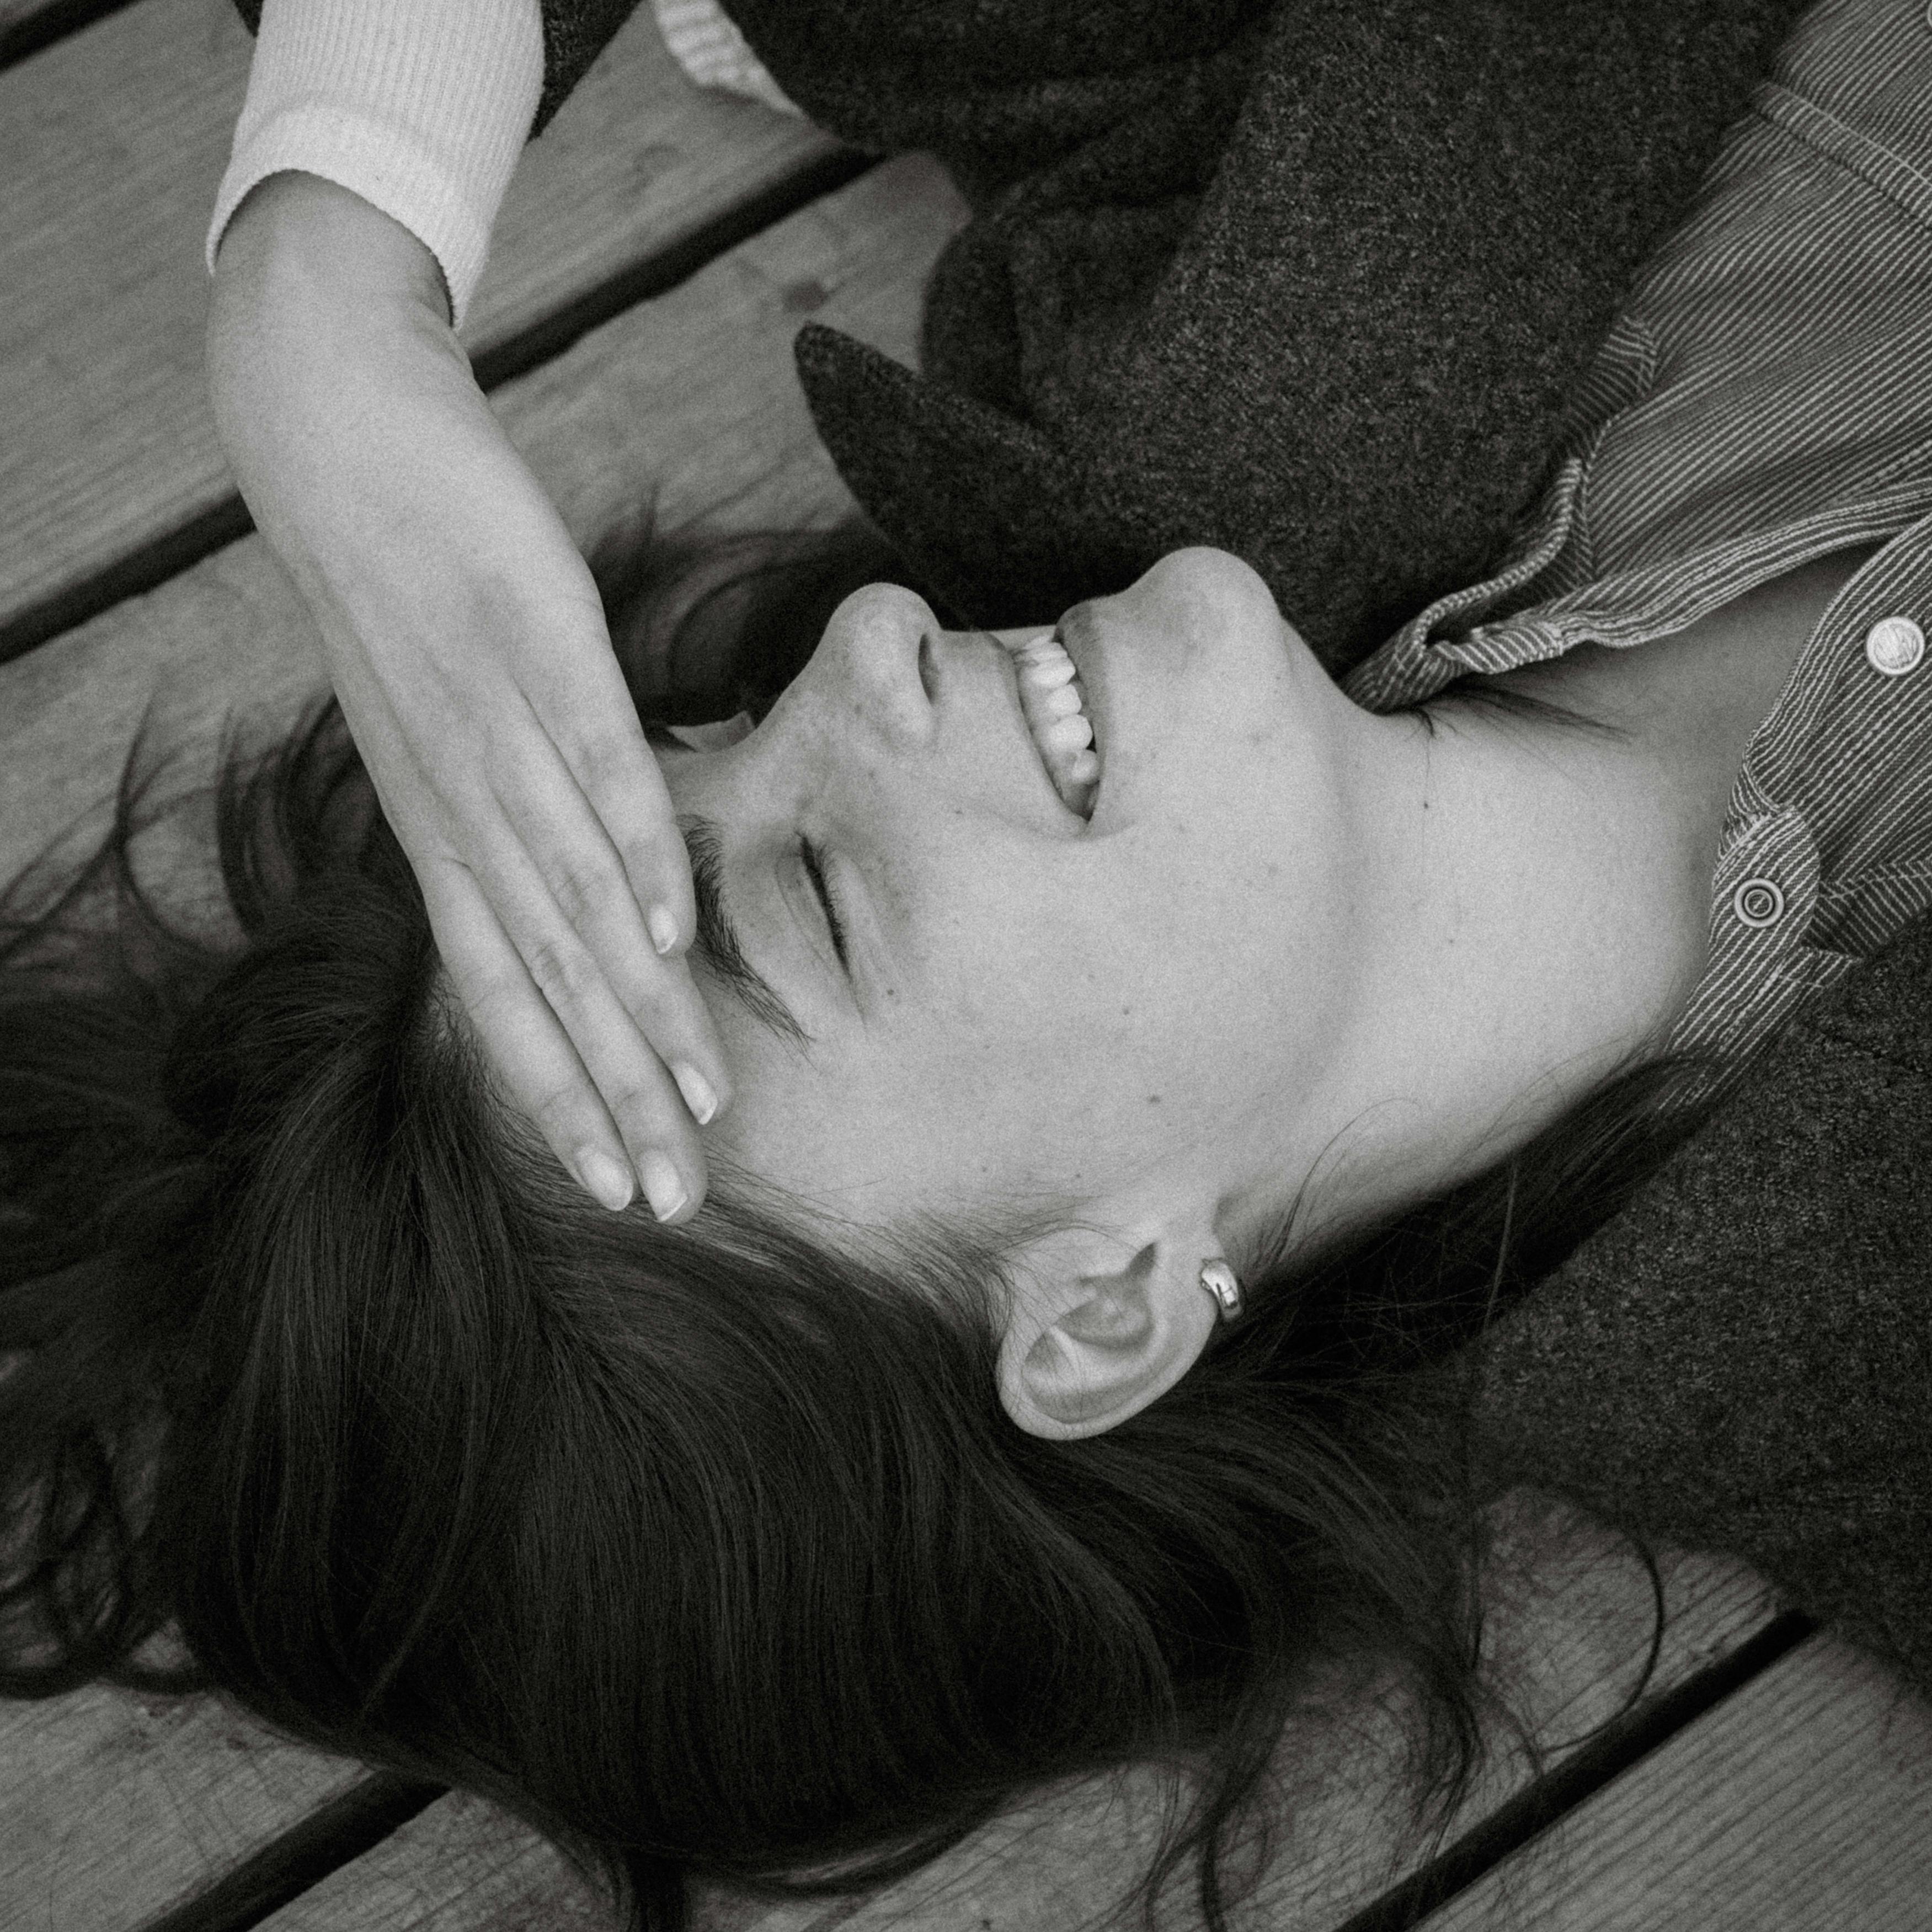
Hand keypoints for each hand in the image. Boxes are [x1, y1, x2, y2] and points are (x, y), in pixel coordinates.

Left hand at [208, 173, 727, 1219]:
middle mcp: (462, 812)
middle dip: (612, 1101)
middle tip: (675, 1204)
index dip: (561, 1102)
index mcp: (444, 838)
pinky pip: (588, 768)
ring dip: (636, 1011)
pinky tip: (674, 929)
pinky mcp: (531, 647)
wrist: (341, 448)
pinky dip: (631, 854)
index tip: (624, 1194)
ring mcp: (495, 733)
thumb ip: (527, 823)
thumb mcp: (460, 737)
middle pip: (544, 985)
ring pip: (570, 901)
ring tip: (702, 1098)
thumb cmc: (417, 605)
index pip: (502, 1000)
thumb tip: (608, 894)